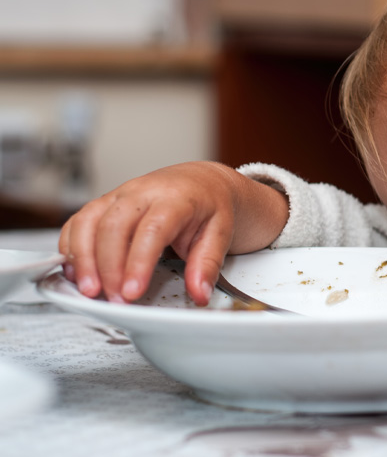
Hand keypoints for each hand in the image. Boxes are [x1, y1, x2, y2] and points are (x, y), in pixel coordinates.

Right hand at [59, 161, 287, 304]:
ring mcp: (119, 196)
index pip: (151, 230)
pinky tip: (76, 273)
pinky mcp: (104, 203)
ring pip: (87, 221)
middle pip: (113, 226)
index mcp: (174, 198)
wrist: (201, 182)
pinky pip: (77, 222)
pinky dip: (71, 248)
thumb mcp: (220, 233)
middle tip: (114, 299)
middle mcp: (141, 193)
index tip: (133, 292)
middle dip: (108, 267)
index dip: (137, 263)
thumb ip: (208, 264)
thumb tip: (199, 293)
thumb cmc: (210, 206)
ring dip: (83, 259)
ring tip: (89, 291)